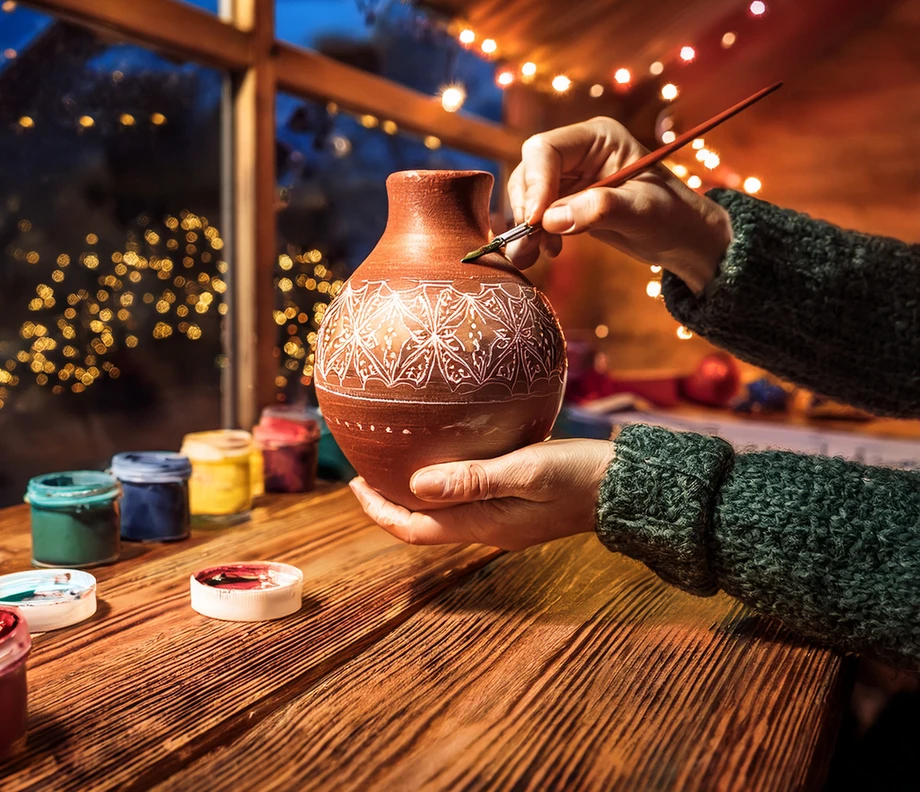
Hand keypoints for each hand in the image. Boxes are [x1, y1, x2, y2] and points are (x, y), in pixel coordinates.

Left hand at [349, 439, 613, 549]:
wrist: (626, 488)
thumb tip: (415, 485)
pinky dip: (445, 480)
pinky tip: (446, 451)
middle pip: (423, 523)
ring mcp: (503, 518)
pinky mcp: (517, 502)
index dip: (379, 511)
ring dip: (415, 492)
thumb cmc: (581, 477)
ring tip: (393, 462)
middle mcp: (487, 528)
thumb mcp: (526, 472)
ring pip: (444, 510)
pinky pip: (467, 495)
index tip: (353, 484)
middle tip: (364, 471)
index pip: (414, 529)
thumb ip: (472, 480)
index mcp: (484, 526)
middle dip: (389, 502)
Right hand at [505, 117, 732, 293]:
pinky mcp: (567, 203)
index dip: (534, 184)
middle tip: (526, 245)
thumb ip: (598, 209)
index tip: (534, 221)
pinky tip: (549, 251)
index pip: (546, 150)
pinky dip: (534, 235)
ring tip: (532, 255)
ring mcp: (570, 178)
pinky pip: (536, 215)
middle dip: (524, 209)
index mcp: (598, 138)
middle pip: (529, 172)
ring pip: (527, 196)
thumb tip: (549, 219)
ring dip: (525, 227)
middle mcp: (579, 152)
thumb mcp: (641, 212)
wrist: (685, 240)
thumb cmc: (673, 218)